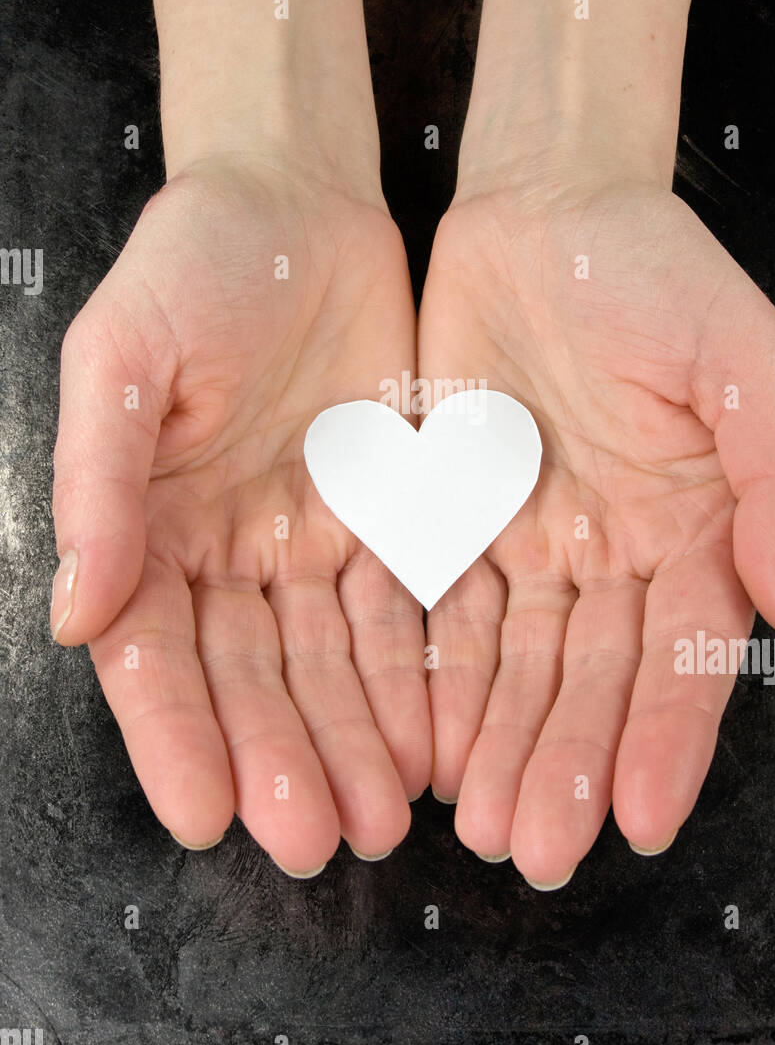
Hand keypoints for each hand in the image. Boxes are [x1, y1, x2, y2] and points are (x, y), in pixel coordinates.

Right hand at [52, 157, 430, 871]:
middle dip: (279, 761)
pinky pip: (403, 610)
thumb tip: (73, 615)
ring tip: (381, 820)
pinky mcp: (388, 515)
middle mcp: (228, 552)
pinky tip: (433, 741)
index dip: (176, 738)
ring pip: (331, 665)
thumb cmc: (190, 265)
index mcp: (149, 527)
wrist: (295, 202)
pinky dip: (415, 678)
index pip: (155, 656)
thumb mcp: (122, 359)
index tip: (204, 815)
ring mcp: (310, 540)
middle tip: (311, 842)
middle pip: (251, 680)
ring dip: (352, 743)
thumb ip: (100, 485)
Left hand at [419, 178, 774, 887]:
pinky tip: (426, 743)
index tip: (641, 815)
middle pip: (591, 678)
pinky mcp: (453, 512)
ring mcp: (531, 538)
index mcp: (693, 523)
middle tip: (541, 849)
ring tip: (485, 826)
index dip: (665, 736)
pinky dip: (434, 679)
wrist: (543, 205)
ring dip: (501, 745)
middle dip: (568, 763)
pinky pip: (440, 608)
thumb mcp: (742, 354)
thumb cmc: (655, 268)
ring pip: (514, 664)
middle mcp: (614, 549)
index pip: (684, 652)